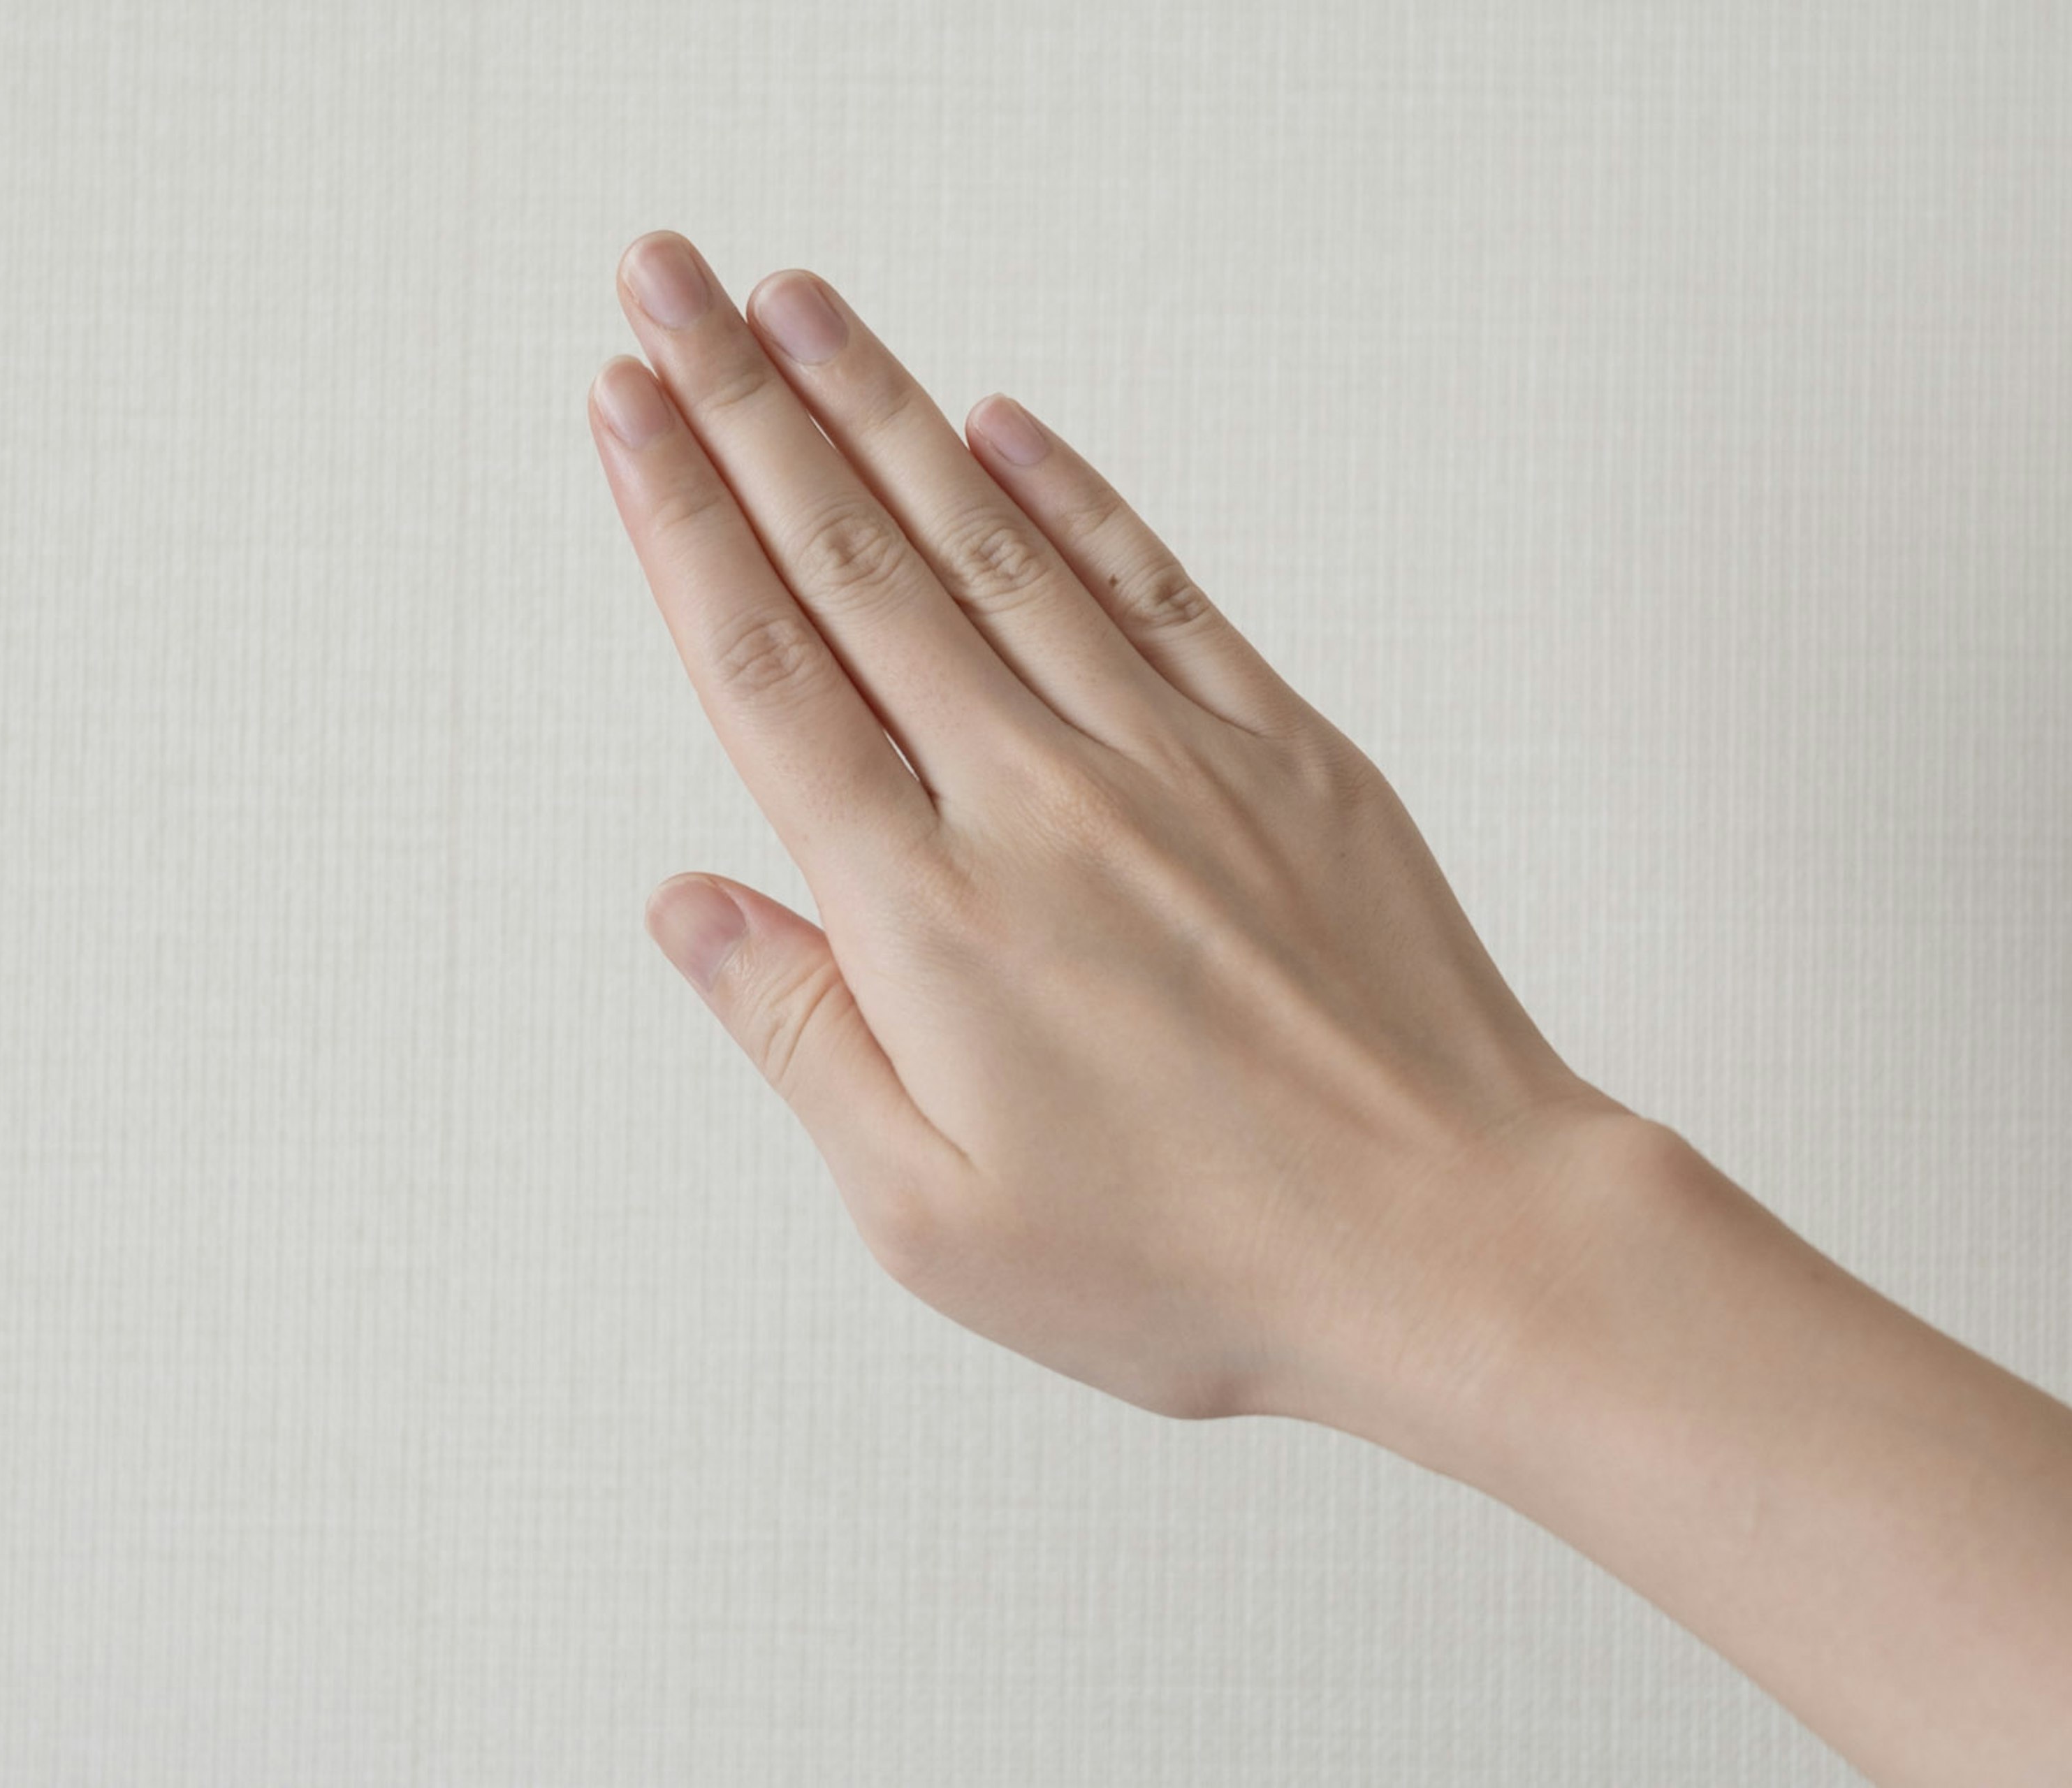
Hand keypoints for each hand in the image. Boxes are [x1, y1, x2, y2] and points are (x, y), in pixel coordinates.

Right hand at [588, 231, 1625, 1425]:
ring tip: (794, 301)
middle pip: (857, 564)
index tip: (619, 399)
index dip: (678, 520)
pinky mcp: (1284, 751)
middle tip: (665, 274)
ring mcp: (1169, 758)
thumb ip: (801, 1038)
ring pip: (990, 542)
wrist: (1453, 1236)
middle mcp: (1037, 798)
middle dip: (741, 404)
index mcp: (931, 913)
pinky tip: (1002, 418)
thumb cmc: (1197, 1259)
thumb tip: (689, 904)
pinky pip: (1154, 587)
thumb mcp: (938, 1218)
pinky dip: (1072, 492)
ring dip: (880, 409)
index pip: (768, 669)